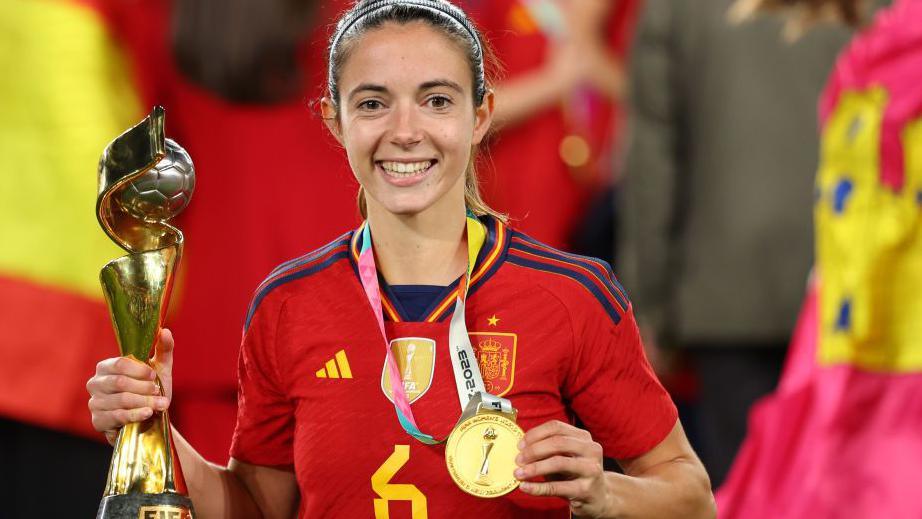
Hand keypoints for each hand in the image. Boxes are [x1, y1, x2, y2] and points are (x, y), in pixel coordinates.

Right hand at [86, 329, 174, 444]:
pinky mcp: (98, 421)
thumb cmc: (152, 389)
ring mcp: (95, 403)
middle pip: (119, 383)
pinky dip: (136, 414)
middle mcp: (96, 383)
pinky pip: (117, 416)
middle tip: (157, 391)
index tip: (153, 376)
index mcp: (107, 367)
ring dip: (145, 402)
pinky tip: (148, 413)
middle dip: (143, 388)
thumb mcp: (160, 369)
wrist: (150, 418)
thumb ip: (163, 349)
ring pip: (121, 400)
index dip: (139, 370)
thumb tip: (165, 331)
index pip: (119, 364)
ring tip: (160, 404)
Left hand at [515, 420, 611, 517]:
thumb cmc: (575, 473)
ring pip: (558, 462)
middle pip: (558, 442)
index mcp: (583, 437)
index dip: (535, 434)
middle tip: (518, 459)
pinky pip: (557, 487)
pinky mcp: (586, 489)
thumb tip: (521, 448)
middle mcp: (591, 450)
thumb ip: (548, 449)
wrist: (599, 497)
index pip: (556, 427)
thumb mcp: (565, 456)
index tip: (520, 444)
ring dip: (534, 468)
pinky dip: (537, 487)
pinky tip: (525, 487)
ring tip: (519, 473)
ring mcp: (590, 469)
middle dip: (534, 450)